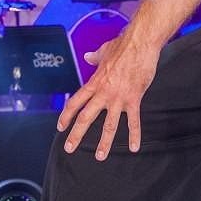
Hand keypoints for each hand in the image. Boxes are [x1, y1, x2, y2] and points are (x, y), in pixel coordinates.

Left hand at [56, 27, 156, 159]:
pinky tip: (134, 147)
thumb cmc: (123, 46)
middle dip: (76, 134)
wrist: (140, 43)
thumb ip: (94, 58)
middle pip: (86, 118)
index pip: (75, 102)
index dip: (66, 115)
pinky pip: (134, 121)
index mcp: (94, 83)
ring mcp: (118, 98)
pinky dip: (134, 135)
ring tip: (100, 156)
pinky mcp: (134, 99)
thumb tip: (87, 57)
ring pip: (108, 125)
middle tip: (69, 148)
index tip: (61, 126)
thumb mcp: (104, 51)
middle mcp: (103, 93)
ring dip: (104, 142)